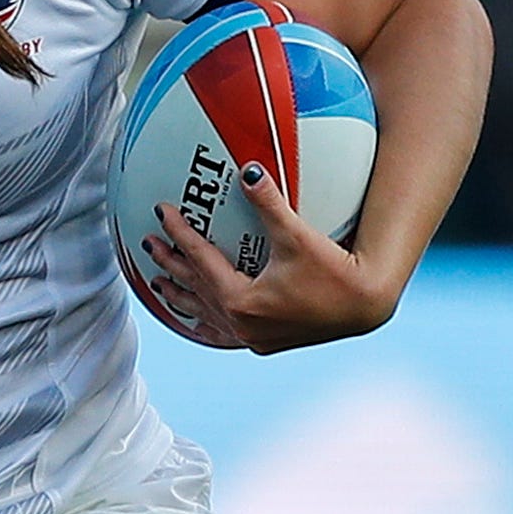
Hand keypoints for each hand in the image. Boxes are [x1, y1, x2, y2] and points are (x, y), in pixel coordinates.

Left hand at [143, 174, 396, 352]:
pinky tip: (197, 319)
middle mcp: (240, 324)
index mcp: (240, 301)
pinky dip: (206, 322)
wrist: (365, 305)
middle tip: (147, 241)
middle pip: (194, 287)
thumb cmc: (334, 270)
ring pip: (204, 313)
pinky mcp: (265, 343)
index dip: (178, 232)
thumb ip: (268, 203)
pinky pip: (224, 333)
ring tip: (158, 282)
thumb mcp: (297, 234)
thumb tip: (247, 170)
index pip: (199, 259)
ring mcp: (251, 337)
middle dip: (169, 262)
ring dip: (181, 295)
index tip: (161, 211)